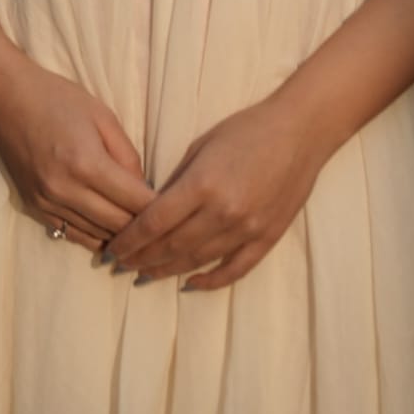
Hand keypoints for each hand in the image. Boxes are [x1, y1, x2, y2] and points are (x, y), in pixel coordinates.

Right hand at [0, 57, 153, 252]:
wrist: (8, 100)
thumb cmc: (60, 99)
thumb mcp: (104, 116)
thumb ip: (127, 155)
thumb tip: (143, 189)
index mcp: (87, 163)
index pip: (134, 201)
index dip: (160, 209)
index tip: (178, 210)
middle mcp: (65, 189)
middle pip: (117, 225)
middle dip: (145, 228)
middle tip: (165, 225)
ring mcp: (48, 203)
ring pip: (96, 236)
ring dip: (121, 237)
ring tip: (144, 235)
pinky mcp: (35, 208)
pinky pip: (72, 235)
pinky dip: (95, 237)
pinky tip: (112, 234)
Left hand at [106, 95, 330, 290]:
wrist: (301, 130)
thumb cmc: (248, 129)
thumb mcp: (203, 145)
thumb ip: (178, 180)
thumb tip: (153, 209)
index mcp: (203, 184)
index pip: (154, 223)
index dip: (130, 240)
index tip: (112, 249)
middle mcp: (223, 212)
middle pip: (171, 247)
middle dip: (142, 259)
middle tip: (121, 265)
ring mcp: (247, 229)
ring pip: (198, 261)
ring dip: (167, 271)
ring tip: (146, 275)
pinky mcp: (267, 238)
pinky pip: (234, 269)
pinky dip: (210, 281)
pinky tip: (190, 284)